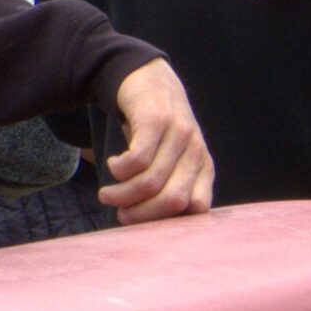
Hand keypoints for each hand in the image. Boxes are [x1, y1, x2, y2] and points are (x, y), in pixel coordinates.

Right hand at [98, 60, 214, 221]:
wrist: (148, 80)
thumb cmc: (156, 132)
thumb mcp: (171, 161)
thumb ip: (169, 188)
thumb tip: (148, 230)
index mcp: (204, 169)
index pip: (196, 210)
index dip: (165, 221)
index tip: (141, 220)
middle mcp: (196, 153)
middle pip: (172, 201)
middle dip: (140, 214)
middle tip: (118, 212)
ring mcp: (179, 135)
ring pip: (150, 182)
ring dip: (120, 194)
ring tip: (106, 193)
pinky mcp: (157, 120)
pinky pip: (137, 159)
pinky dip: (119, 170)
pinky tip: (113, 165)